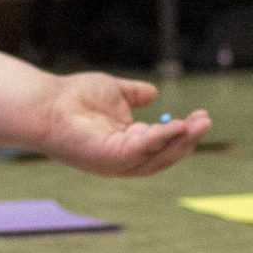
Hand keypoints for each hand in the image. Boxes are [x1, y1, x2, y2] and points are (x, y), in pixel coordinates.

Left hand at [34, 73, 210, 176]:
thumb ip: (133, 94)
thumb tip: (153, 93)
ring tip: (200, 123)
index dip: (183, 132)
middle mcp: (124, 158)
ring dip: (181, 142)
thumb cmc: (73, 97)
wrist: (46, 103)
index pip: (162, 144)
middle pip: (165, 155)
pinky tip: (178, 126)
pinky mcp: (109, 159)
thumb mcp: (113, 91)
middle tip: (206, 120)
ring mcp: (116, 162)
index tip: (201, 115)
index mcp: (126, 144)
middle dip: (188, 139)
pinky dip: (161, 140)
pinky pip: (142, 151)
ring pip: (157, 158)